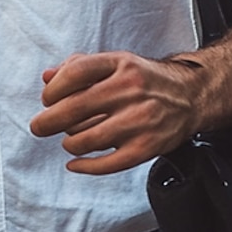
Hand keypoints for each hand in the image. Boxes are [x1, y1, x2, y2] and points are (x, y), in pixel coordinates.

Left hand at [29, 51, 204, 174]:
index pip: (75, 73)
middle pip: (74, 108)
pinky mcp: (146, 147)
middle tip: (39, 127)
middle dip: (47, 121)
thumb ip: (80, 67)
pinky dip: (84, 167)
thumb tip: (47, 77)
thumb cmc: (146, 80)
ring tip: (71, 139)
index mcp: (121, 64)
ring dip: (69, 142)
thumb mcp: (116, 63)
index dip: (53, 89)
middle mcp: (130, 90)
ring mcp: (139, 120)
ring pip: (85, 140)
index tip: (47, 99)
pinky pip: (106, 164)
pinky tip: (75, 163)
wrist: (191, 96)